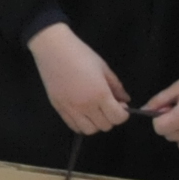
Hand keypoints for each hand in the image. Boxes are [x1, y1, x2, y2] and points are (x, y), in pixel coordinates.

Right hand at [27, 23, 128, 137]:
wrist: (53, 49)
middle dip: (111, 118)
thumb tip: (126, 99)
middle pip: (105, 126)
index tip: (120, 104)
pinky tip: (83, 113)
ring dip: (96, 123)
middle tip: (108, 105)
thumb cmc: (81, 54)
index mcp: (100, 94)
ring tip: (95, 111)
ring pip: (89, 130)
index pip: (117, 117)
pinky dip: (81, 124)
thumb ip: (116, 86)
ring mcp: (71, 109)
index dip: (123, 113)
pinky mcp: (59, 109)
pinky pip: (73, 126)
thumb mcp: (103, 67)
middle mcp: (86, 106)